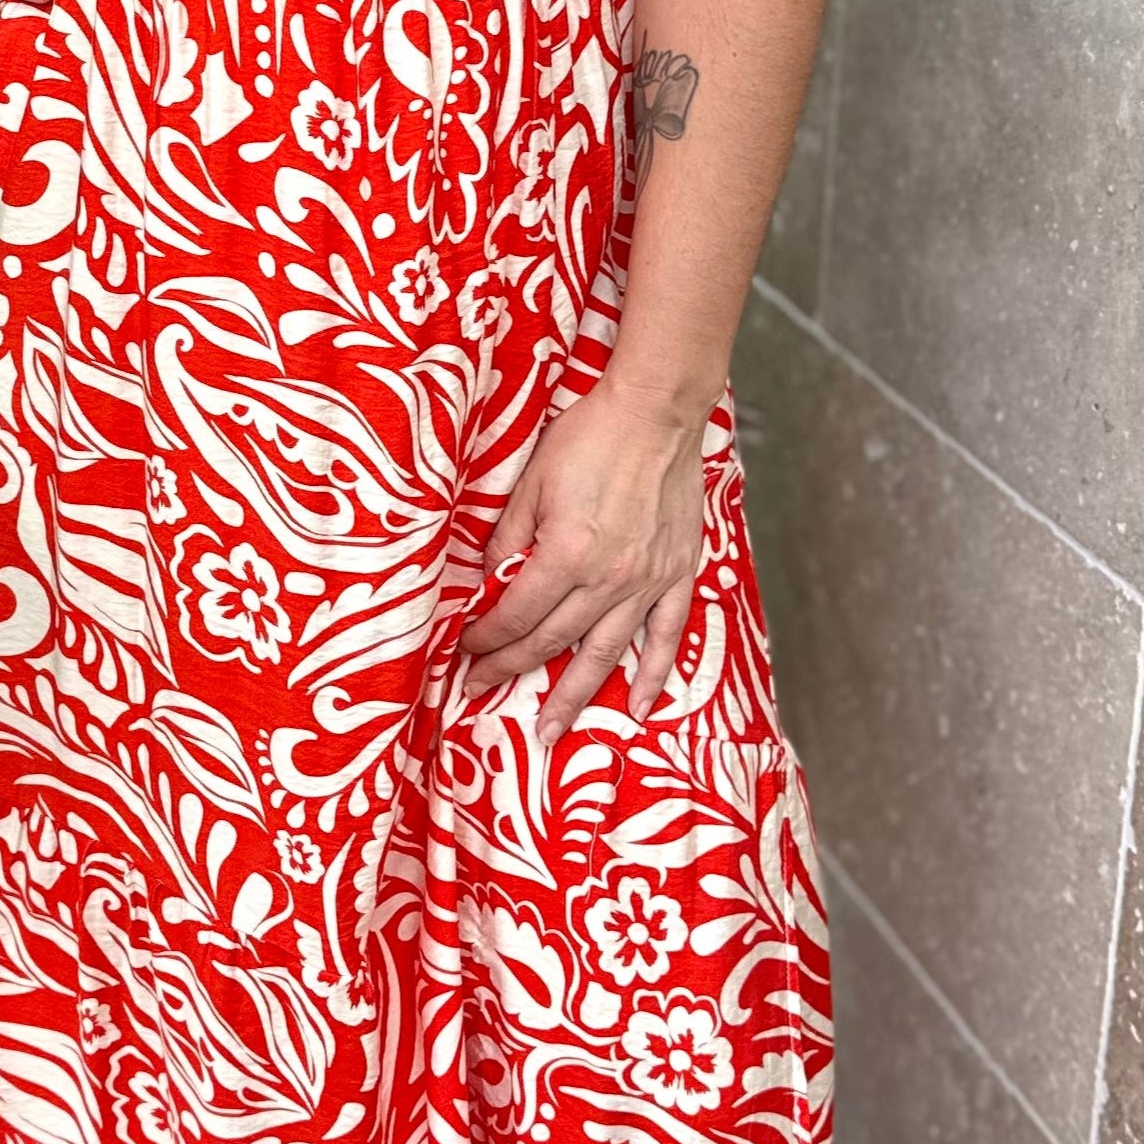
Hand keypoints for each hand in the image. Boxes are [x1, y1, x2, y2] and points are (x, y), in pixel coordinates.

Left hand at [461, 382, 707, 733]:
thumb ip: (509, 538)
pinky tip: (640, 706)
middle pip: (553, 640)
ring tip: (552, 731)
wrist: (657, 412)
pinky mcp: (678, 574)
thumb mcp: (531, 482)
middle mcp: (609, 579)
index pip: (517, 614)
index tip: (465, 653)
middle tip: (482, 692)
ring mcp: (647, 582)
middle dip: (512, 670)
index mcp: (567, 554)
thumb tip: (490, 581)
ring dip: (575, 696)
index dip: (486, 639)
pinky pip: (667, 636)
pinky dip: (655, 675)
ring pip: (606, 654)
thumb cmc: (591, 437)